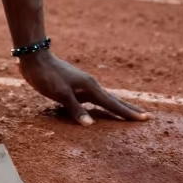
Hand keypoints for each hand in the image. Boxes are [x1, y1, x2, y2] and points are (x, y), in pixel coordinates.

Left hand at [18, 50, 149, 124]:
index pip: (113, 104)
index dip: (128, 114)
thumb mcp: (60, 94)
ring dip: (118, 106)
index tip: (145, 119)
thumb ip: (75, 109)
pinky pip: (95, 98)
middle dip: (129, 109)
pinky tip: (102, 107)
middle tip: (146, 116)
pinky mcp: (75, 86)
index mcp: (90, 88)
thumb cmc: (47, 76)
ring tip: (129, 113)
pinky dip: (104, 104)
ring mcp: (83, 85)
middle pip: (114, 100)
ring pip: (105, 98)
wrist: (35, 58)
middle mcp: (90, 85)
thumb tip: (90, 125)